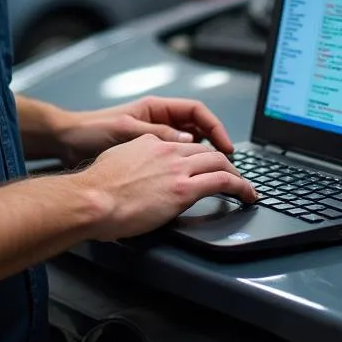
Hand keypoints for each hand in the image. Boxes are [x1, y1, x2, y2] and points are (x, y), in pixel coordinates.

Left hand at [52, 95, 234, 167]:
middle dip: (215, 145)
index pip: (197, 112)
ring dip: (202, 157)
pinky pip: (173, 158)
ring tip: (214, 175)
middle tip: (229, 166)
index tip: (228, 148)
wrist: (66, 142)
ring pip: (188, 145)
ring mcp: (152, 137)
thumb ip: (159, 135)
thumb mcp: (127, 130)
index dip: (216, 128)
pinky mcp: (144, 154)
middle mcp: (157, 120)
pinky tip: (188, 181)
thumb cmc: (91, 131)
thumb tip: (190, 141)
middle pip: (198, 129)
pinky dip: (185, 167)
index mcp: (155, 109)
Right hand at [77, 134, 257, 240]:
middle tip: (233, 178)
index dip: (202, 155)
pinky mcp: (184, 190)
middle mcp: (167, 150)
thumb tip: (138, 168)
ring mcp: (177, 169)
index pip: (186, 144)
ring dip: (238, 176)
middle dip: (225, 164)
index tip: (208, 166)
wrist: (93, 199)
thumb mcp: (116, 159)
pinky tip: (247, 195)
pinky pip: (223, 182)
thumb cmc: (97, 187)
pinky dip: (241, 187)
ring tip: (246, 189)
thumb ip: (134, 157)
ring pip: (220, 163)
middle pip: (207, 151)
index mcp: (151, 142)